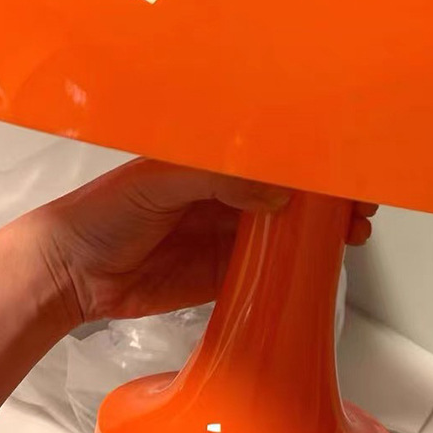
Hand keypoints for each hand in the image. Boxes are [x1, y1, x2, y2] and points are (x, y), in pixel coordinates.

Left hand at [31, 158, 376, 326]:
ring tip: (353, 232)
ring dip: (324, 233)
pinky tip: (323, 263)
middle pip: (292, 193)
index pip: (272, 155)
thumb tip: (277, 191)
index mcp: (212, 163)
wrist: (73, 275)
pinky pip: (274, 272)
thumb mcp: (156, 181)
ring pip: (291, 233)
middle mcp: (227, 197)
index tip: (342, 162)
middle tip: (360, 201)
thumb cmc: (101, 213)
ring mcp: (230, 238)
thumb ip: (215, 179)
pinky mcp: (227, 277)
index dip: (309, 159)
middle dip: (329, 197)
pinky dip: (302, 268)